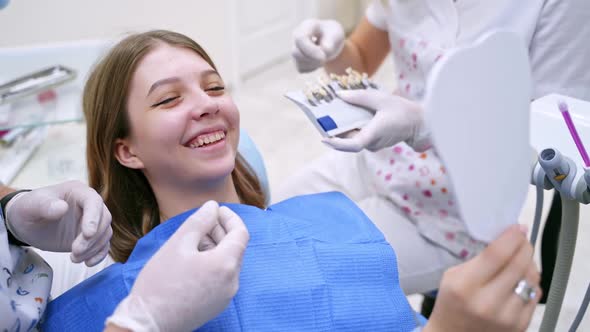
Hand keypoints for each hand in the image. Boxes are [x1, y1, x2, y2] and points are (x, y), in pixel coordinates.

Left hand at [5, 180, 111, 265]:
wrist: (27, 223)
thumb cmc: (28, 209)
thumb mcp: (31, 205)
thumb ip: (45, 205)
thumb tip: (62, 208)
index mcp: (78, 192)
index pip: (93, 202)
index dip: (94, 217)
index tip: (87, 234)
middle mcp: (89, 205)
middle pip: (103, 219)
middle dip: (92, 238)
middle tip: (75, 251)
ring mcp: (91, 221)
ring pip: (105, 233)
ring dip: (93, 248)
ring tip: (74, 258)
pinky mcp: (91, 236)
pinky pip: (103, 244)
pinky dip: (99, 255)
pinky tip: (88, 262)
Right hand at [106, 201, 249, 331]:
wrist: (147, 324)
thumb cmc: (160, 283)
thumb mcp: (178, 244)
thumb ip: (199, 221)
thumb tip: (213, 207)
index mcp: (226, 265)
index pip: (240, 234)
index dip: (230, 218)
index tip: (216, 210)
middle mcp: (232, 282)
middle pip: (234, 248)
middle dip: (220, 232)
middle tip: (200, 222)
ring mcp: (226, 296)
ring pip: (227, 263)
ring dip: (215, 247)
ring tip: (191, 241)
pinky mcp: (216, 305)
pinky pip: (221, 278)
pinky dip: (212, 264)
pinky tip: (192, 260)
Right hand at [292, 19, 344, 72]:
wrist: (330, 39)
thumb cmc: (332, 34)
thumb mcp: (336, 35)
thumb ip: (330, 42)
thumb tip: (324, 51)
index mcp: (306, 26)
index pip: (300, 38)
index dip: (310, 50)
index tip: (323, 57)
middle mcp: (296, 36)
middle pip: (296, 53)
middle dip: (313, 59)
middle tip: (325, 59)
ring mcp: (295, 48)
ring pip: (298, 62)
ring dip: (314, 64)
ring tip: (323, 57)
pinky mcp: (296, 60)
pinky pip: (302, 69)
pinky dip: (312, 68)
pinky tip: (317, 60)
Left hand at [322, 89, 430, 151]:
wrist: (419, 122)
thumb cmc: (402, 110)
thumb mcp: (381, 99)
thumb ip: (360, 97)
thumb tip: (339, 95)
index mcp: (374, 135)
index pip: (353, 145)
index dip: (337, 144)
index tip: (324, 138)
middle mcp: (372, 143)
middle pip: (348, 139)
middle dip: (334, 130)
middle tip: (321, 118)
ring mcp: (373, 144)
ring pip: (353, 137)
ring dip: (343, 128)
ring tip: (331, 113)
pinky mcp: (375, 141)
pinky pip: (359, 135)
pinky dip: (352, 127)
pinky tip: (347, 115)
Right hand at [425, 225, 540, 331]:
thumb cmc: (451, 301)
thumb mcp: (454, 275)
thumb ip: (479, 260)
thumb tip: (508, 240)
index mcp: (465, 286)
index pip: (497, 255)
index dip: (511, 238)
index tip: (518, 227)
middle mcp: (488, 302)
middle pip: (519, 265)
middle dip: (524, 247)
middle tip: (522, 239)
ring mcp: (507, 316)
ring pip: (532, 279)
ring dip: (530, 264)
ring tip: (522, 258)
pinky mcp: (520, 325)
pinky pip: (535, 295)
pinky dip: (531, 283)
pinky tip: (521, 279)